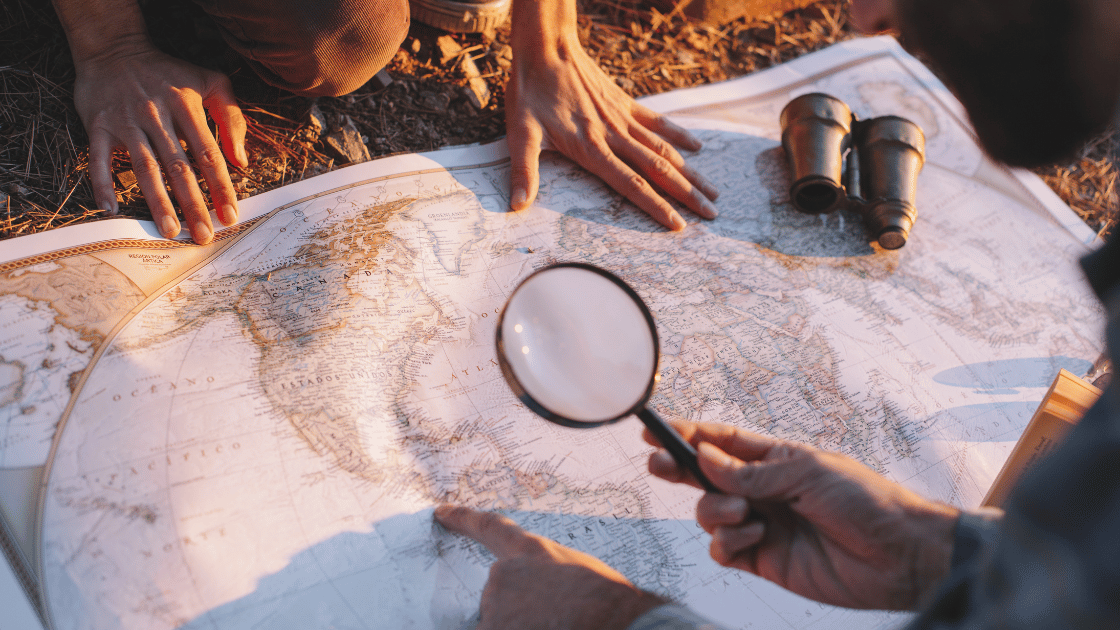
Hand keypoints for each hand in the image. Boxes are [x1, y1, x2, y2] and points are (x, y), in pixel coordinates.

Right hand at [74, 43, 246, 243]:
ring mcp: (125, 121)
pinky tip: (111, 210)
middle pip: (179, 167)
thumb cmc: (169, 72)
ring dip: (158, 201)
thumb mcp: (209, 81)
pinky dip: (102, 183)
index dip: (220, 187)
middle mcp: (156, 115)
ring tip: (170, 230)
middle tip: (203, 236)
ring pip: (144, 167)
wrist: (114, 48)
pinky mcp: (98, 125)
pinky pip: (98, 159)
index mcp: (186, 105)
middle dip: (194, 204)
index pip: (208, 154)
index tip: (229, 215)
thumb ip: (231, 118)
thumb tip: (241, 161)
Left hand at [434, 505, 665, 629]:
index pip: (490, 529)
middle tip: (552, 620)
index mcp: (531, 552)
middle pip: (497, 599)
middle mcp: (504, 574)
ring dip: (519, 628)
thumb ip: (550, 579)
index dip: (463, 519)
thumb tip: (545, 598)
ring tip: (555, 626)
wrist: (615, 621)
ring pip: (496, 625)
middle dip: (519, 614)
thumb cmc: (610, 603)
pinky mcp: (490, 628)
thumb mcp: (582, 575)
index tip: (441, 512)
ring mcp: (493, 604)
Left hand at [506, 0, 718, 229]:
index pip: (631, 185)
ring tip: (712, 190)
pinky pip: (657, 122)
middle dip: (686, 195)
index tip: (679, 225)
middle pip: (658, 171)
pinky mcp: (624, 102)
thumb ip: (524, 170)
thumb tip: (517, 204)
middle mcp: (613, 135)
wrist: (546, 46)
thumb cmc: (530, 91)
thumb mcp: (520, 133)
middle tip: (712, 214)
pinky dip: (679, 135)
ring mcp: (622, 118)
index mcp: (591, 148)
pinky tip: (696, 147)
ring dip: (690, 172)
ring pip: (664, 149)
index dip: (656, 207)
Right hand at [645, 421, 959, 610]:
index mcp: (776, 459)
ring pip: (709, 513)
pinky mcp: (762, 560)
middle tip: (658, 462)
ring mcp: (760, 525)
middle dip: (679, 467)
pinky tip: (752, 536)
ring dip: (715, 510)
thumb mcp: (806, 473)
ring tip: (743, 513)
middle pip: (705, 476)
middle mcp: (763, 490)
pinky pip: (722, 548)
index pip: (723, 442)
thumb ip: (751, 472)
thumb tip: (703, 457)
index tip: (655, 428)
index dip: (688, 434)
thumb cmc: (864, 501)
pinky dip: (727, 541)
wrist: (898, 556)